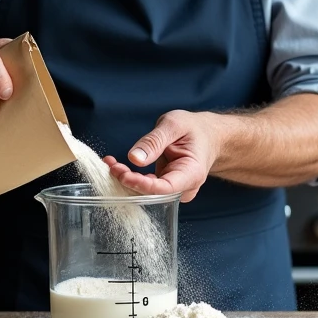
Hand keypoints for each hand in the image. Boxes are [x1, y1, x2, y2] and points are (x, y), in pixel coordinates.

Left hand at [103, 110, 222, 202]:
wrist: (207, 135)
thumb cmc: (194, 129)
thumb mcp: (174, 125)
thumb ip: (154, 141)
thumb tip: (134, 158)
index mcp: (192, 174)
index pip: (164, 188)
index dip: (142, 185)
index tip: (123, 175)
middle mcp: (184, 187)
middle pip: (152, 193)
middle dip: (129, 181)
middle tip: (112, 165)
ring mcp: (174, 189)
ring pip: (146, 191)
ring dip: (126, 179)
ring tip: (111, 163)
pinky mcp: (164, 186)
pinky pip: (145, 186)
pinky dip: (130, 176)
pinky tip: (117, 166)